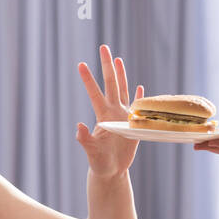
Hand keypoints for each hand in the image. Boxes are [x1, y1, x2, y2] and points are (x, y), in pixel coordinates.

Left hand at [76, 46, 143, 176]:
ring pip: (123, 90)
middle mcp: (112, 112)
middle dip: (107, 66)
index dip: (88, 79)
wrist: (111, 171)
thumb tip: (78, 127)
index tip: (80, 64)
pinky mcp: (134, 125)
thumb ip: (85, 139)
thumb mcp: (91, 151)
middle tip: (103, 47)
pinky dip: (140, 97)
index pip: (95, 92)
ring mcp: (123, 117)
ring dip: (121, 75)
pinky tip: (140, 87)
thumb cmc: (99, 163)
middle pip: (111, 83)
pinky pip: (138, 107)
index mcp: (102, 115)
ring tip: (118, 59)